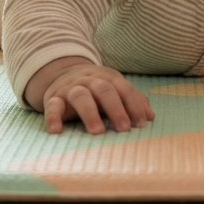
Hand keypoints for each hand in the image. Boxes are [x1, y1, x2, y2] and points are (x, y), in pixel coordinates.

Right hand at [25, 56, 154, 133]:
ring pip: (80, 96)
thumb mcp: (114, 89)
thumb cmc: (95, 88)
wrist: (60, 72)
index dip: (133, 105)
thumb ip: (132, 100)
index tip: (141, 123)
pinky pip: (52, 106)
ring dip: (90, 113)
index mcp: (107, 77)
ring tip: (97, 131)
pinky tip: (56, 131)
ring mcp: (70, 88)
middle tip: (124, 129)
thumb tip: (150, 116)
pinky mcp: (53, 98)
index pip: (123, 88)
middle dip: (115, 109)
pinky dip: (53, 118)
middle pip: (104, 90)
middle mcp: (89, 80)